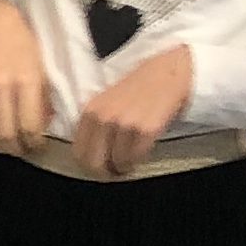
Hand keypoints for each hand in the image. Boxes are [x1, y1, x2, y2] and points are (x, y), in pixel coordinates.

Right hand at [0, 0, 51, 157]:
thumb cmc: (23, 36)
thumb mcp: (41, 63)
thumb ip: (42, 95)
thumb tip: (45, 123)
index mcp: (25, 81)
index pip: (30, 126)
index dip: (36, 143)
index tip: (42, 145)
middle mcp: (2, 89)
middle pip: (8, 136)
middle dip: (19, 149)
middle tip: (27, 150)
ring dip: (3, 145)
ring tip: (13, 144)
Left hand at [71, 42, 195, 178]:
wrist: (166, 74)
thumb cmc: (136, 90)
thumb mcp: (104, 102)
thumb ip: (93, 126)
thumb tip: (87, 157)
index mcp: (89, 112)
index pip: (78, 153)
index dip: (90, 165)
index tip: (101, 165)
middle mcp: (103, 118)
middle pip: (94, 164)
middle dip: (105, 171)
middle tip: (116, 169)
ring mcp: (124, 124)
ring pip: (117, 163)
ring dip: (124, 166)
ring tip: (131, 158)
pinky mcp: (145, 129)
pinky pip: (136, 158)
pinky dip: (138, 160)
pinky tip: (141, 152)